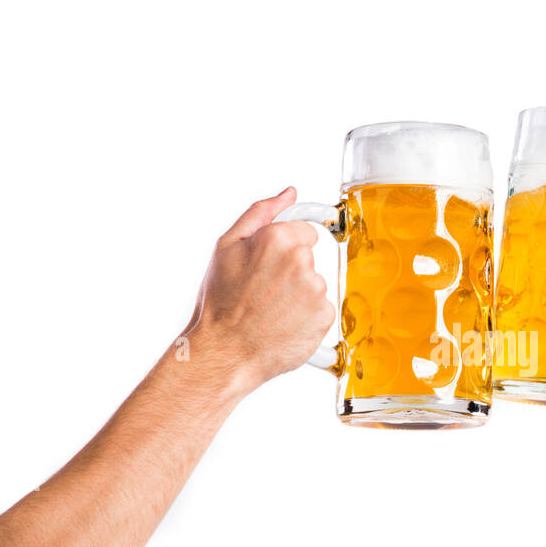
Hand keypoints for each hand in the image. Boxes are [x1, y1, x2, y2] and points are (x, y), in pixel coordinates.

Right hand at [183, 187, 334, 392]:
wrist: (225, 352)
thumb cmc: (220, 303)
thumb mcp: (227, 247)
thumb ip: (261, 213)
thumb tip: (288, 194)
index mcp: (278, 238)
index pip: (303, 231)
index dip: (283, 249)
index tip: (269, 264)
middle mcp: (301, 261)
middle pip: (308, 258)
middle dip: (290, 271)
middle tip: (263, 291)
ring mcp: (315, 290)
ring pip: (314, 284)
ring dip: (298, 295)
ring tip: (270, 311)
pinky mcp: (324, 317)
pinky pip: (320, 309)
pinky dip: (306, 317)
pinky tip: (283, 324)